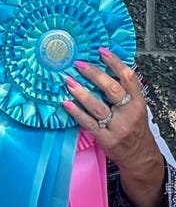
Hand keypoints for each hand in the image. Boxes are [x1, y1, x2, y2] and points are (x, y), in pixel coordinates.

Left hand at [62, 47, 165, 206]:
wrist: (139, 155)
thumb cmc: (134, 128)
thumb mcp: (136, 108)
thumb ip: (124, 92)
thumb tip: (105, 69)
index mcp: (138, 101)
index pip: (128, 77)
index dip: (114, 62)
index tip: (100, 51)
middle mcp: (129, 112)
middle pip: (112, 89)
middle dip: (94, 74)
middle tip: (79, 64)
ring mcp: (117, 126)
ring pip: (98, 106)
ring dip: (81, 93)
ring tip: (68, 81)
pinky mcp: (105, 138)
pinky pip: (88, 123)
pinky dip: (76, 112)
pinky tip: (66, 104)